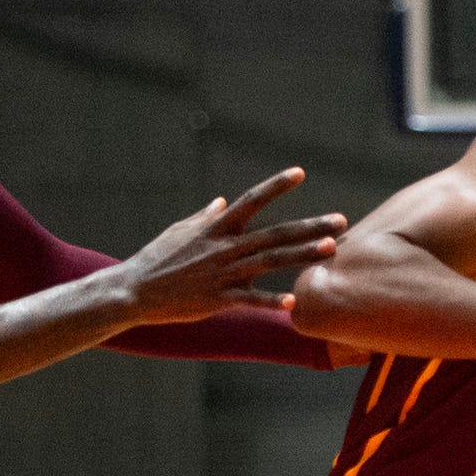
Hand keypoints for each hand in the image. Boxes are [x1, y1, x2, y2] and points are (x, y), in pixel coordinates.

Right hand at [114, 168, 346, 323]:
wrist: (134, 290)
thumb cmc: (156, 259)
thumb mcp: (180, 231)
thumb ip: (206, 217)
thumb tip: (222, 201)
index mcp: (217, 227)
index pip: (252, 199)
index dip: (276, 185)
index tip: (299, 172)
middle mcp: (226, 246)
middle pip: (276, 232)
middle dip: (311, 226)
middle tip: (341, 220)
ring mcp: (224, 272)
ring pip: (273, 260)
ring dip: (304, 254)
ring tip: (332, 248)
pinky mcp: (219, 298)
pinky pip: (251, 299)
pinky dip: (272, 301)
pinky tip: (294, 302)